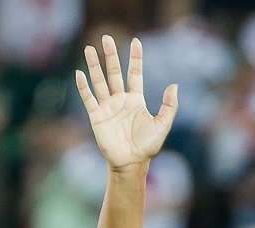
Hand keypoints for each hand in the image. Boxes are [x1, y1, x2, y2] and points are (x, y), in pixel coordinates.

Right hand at [75, 35, 177, 169]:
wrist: (131, 163)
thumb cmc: (148, 146)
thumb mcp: (163, 124)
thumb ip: (169, 105)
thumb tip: (174, 85)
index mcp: (136, 100)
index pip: (134, 73)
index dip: (135, 58)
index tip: (136, 41)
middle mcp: (120, 100)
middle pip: (114, 72)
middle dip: (110, 55)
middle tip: (107, 38)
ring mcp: (107, 107)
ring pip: (99, 81)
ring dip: (94, 66)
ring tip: (88, 48)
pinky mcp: (97, 116)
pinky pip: (89, 98)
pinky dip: (83, 86)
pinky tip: (79, 73)